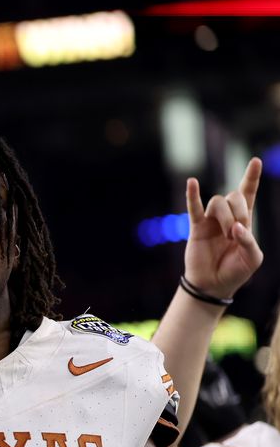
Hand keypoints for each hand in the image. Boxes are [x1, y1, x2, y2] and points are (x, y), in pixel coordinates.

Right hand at [184, 157, 263, 298]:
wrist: (213, 285)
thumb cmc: (235, 272)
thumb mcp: (253, 258)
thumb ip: (249, 240)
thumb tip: (235, 227)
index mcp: (244, 222)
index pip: (248, 194)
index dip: (251, 177)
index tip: (256, 160)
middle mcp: (227, 217)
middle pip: (234, 196)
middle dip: (241, 211)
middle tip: (238, 231)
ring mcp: (210, 221)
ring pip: (218, 202)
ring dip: (227, 217)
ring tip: (227, 236)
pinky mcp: (196, 228)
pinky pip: (194, 208)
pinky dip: (192, 195)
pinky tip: (191, 182)